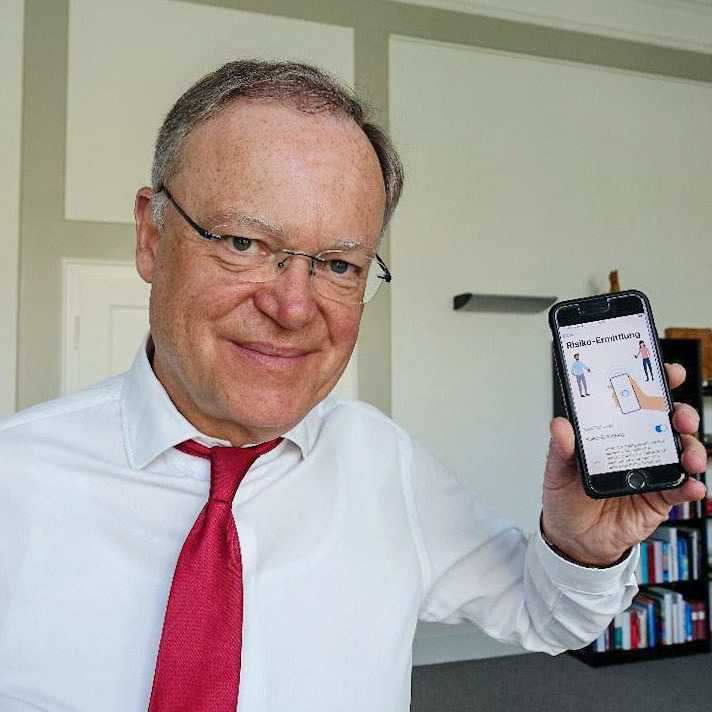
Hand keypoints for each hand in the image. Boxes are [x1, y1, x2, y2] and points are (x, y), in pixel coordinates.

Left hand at [542, 363, 706, 565]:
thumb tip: (560, 425)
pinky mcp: (658, 499)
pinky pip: (680, 490)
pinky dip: (691, 486)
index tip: (669, 374)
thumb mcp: (557, 471)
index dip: (656, 385)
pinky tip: (692, 485)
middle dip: (681, 413)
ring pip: (682, 453)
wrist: (573, 539)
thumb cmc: (566, 498)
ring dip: (693, 449)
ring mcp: (651, 472)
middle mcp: (637, 448)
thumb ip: (560, 449)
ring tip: (689, 456)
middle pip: (668, 423)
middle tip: (679, 415)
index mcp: (613, 433)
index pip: (638, 402)